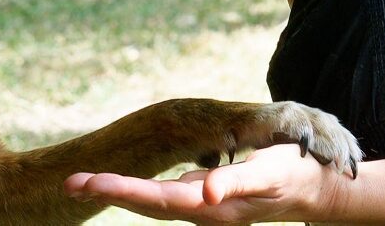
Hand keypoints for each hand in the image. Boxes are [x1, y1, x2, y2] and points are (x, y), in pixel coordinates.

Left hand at [65, 144, 334, 225]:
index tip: (86, 183)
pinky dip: (138, 192)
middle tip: (68, 183)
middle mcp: (200, 209)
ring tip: (83, 184)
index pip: (155, 199)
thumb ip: (237, 182)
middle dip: (106, 193)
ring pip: (151, 202)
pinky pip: (164, 198)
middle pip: (145, 204)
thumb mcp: (268, 174)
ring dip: (117, 193)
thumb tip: (207, 193)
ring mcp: (201, 205)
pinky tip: (122, 186)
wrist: (316, 191)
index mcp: (210, 205)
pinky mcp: (206, 197)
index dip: (119, 191)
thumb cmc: (294, 176)